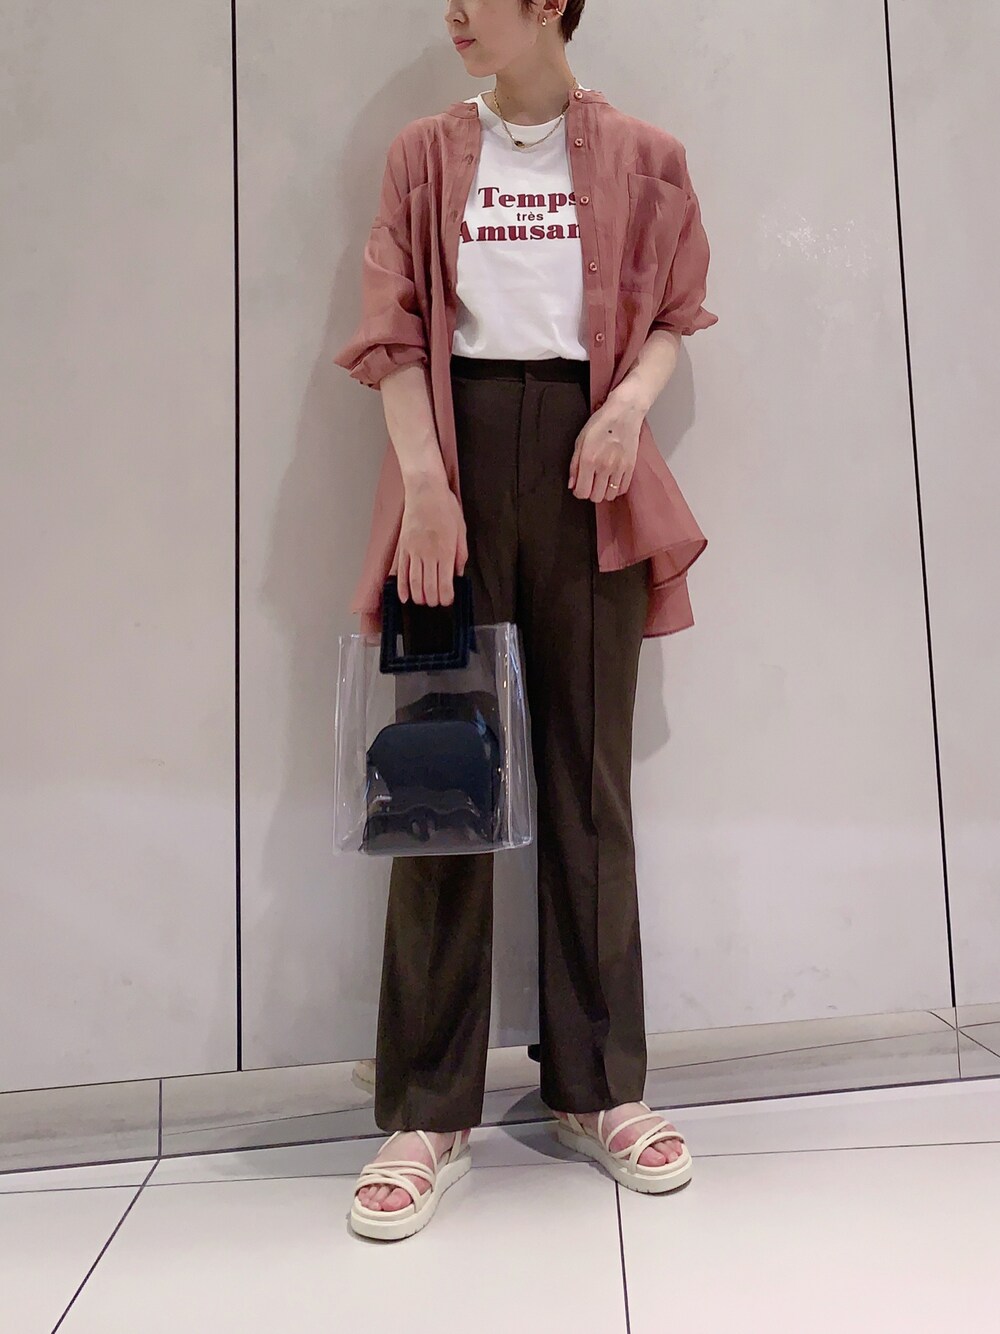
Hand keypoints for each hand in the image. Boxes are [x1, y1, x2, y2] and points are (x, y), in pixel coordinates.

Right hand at [394, 477, 467, 605]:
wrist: (424, 491)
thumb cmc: (445, 507)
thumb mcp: (461, 529)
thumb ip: (460, 553)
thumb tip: (458, 572)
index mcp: (445, 551)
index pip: (445, 583)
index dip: (446, 597)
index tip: (448, 601)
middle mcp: (428, 554)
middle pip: (428, 586)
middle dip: (433, 600)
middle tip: (436, 603)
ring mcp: (413, 551)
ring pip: (414, 582)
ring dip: (418, 596)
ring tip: (423, 602)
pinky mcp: (403, 547)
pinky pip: (401, 571)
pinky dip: (401, 586)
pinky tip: (404, 596)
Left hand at [568, 390, 644, 502]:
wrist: (624, 413)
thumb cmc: (601, 423)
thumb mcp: (580, 441)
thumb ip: (574, 465)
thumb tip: (572, 483)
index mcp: (589, 460)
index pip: (582, 492)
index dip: (578, 491)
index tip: (579, 486)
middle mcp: (604, 467)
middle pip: (596, 497)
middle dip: (591, 493)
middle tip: (591, 483)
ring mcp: (619, 468)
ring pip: (609, 496)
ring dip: (604, 492)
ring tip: (602, 481)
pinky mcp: (631, 467)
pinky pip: (622, 489)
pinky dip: (616, 488)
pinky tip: (612, 479)